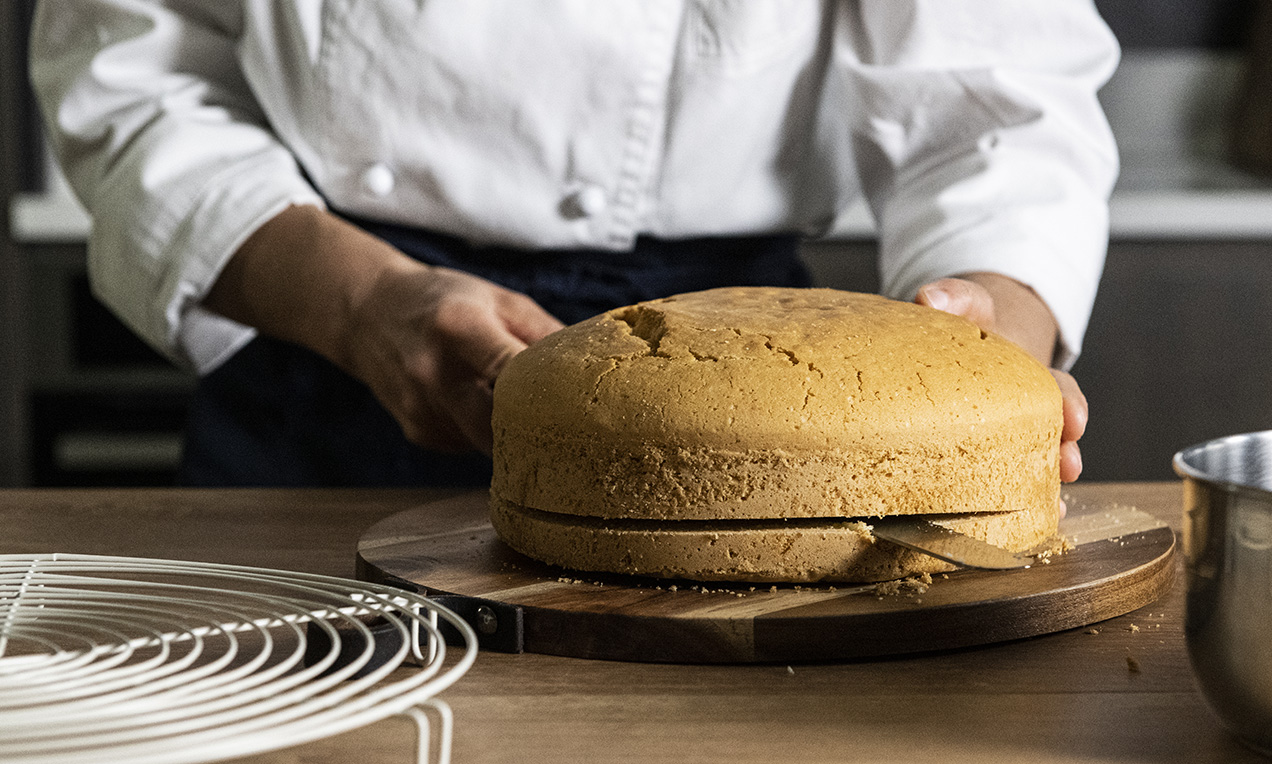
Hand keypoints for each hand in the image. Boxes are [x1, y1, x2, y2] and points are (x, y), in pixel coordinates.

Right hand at [204, 205, 563, 454]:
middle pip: (499, 427)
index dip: (549, 395)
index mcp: (458, 329)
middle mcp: (434, 375)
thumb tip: (600, 366)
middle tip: (580, 440)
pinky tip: (490, 411)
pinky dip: (489, 436)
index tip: (587, 410)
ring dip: (516, 439)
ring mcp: (422, 410)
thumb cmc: (444, 301)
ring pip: (488, 445)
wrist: (368, 314)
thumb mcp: (500, 300)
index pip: (510, 370)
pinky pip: (470, 445)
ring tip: (542, 424)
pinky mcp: (419, 433)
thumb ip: (547, 335)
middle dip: (539, 435)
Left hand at [915, 275, 1085, 484]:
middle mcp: (1029, 411)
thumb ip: (956, 298)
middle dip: (1063, 450)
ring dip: (1044, 483)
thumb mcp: (968, 307)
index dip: (1068, 403)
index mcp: (1030, 375)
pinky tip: (1029, 521)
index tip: (1075, 419)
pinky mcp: (989, 462)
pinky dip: (1021, 504)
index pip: (1057, 387)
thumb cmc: (968, 330)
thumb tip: (931, 297)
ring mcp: (1012, 439)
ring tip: (1051, 502)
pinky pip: (1007, 486)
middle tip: (1068, 464)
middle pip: (1053, 433)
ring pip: (1034, 464)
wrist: (962, 346)